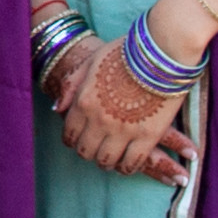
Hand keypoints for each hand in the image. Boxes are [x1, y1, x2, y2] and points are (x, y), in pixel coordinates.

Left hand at [52, 41, 185, 177]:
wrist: (160, 51)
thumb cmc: (126, 52)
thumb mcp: (91, 62)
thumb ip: (71, 86)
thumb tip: (56, 108)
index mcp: (83, 102)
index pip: (69, 133)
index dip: (74, 140)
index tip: (81, 139)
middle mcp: (98, 120)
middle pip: (86, 151)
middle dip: (89, 152)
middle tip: (98, 149)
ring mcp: (122, 130)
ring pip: (107, 161)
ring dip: (108, 162)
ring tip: (114, 157)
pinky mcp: (147, 136)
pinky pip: (132, 163)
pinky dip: (128, 167)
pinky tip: (131, 162)